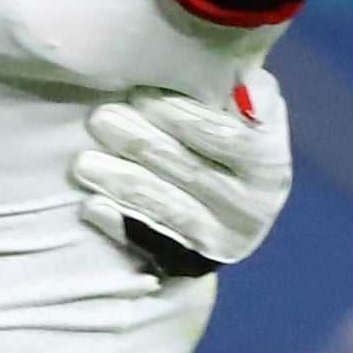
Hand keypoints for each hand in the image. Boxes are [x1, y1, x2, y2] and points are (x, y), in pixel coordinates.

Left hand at [73, 71, 290, 277]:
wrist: (216, 205)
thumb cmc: (220, 137)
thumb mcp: (242, 109)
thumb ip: (250, 90)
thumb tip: (247, 93)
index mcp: (269, 163)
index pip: (226, 138)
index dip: (182, 117)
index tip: (140, 96)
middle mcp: (253, 207)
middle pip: (192, 171)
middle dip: (142, 142)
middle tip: (100, 119)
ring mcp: (222, 240)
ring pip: (169, 207)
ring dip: (124, 182)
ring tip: (84, 162)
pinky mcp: (190, 263)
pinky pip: (151, 243)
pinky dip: (120, 223)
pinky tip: (92, 205)